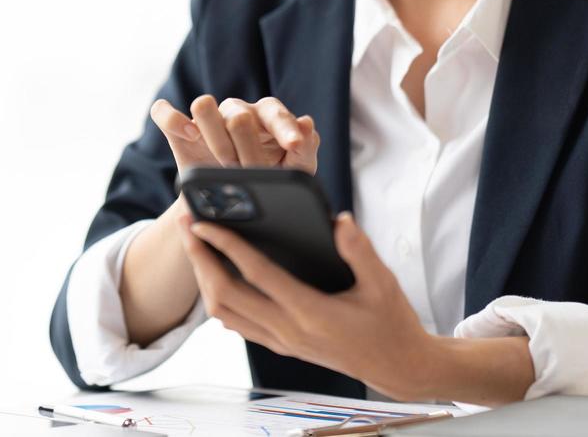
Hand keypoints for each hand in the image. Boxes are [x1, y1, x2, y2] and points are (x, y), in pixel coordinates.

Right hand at [150, 94, 319, 173]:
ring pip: (203, 105)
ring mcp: (207, 118)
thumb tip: (307, 123)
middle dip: (246, 150)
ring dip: (216, 139)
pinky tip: (190, 136)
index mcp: (266, 117)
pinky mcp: (177, 129)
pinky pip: (164, 112)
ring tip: (224, 164)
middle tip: (249, 174)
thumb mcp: (293, 173)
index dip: (285, 128)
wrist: (230, 206)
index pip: (275, 112)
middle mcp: (236, 111)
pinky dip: (174, 120)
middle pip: (238, 113)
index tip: (294, 146)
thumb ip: (305, 151)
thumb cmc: (268, 180)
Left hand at [177, 210, 436, 400]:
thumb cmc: (391, 322)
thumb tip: (339, 220)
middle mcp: (289, 331)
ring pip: (224, 313)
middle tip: (189, 227)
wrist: (398, 367)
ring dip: (204, 279)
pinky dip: (219, 299)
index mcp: (310, 312)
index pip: (255, 274)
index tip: (206, 222)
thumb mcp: (383, 282)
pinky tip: (218, 277)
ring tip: (197, 248)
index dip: (226, 245)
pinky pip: (238, 324)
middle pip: (226, 295)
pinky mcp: (282, 346)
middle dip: (201, 259)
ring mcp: (282, 342)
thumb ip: (360, 251)